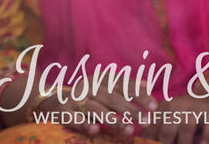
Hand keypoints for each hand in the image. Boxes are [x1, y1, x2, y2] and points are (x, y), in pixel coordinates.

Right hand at [30, 81, 155, 142]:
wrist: (54, 100)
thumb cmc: (89, 95)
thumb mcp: (108, 87)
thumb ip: (127, 86)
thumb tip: (148, 84)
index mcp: (104, 78)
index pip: (126, 85)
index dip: (141, 96)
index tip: (154, 107)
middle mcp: (90, 84)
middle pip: (114, 98)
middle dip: (131, 111)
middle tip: (146, 122)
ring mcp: (76, 97)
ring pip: (97, 109)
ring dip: (113, 120)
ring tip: (129, 130)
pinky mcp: (62, 110)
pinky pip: (74, 118)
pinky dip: (84, 124)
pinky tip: (95, 131)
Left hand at [140, 92, 208, 143]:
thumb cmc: (188, 109)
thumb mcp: (171, 112)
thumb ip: (157, 124)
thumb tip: (141, 135)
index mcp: (166, 107)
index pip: (154, 126)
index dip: (152, 137)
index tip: (153, 141)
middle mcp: (180, 106)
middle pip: (168, 129)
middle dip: (168, 143)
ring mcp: (196, 108)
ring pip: (186, 128)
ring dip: (185, 142)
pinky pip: (208, 128)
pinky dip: (205, 138)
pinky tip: (203, 143)